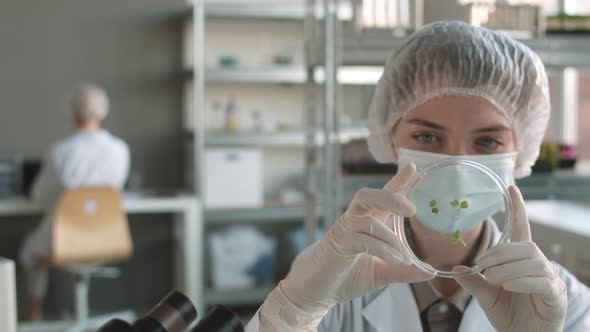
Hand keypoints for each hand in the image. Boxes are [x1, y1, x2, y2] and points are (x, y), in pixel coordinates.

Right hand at [258, 163, 433, 330]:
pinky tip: (395, 260)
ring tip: (405, 257)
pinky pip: (363, 240)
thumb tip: (431, 271)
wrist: (318, 292)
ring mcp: (344, 230)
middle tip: (411, 210)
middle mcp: (354, 221)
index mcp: (366, 222)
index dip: (397, 181)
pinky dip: (383, 249)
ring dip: (390, 237)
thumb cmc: (346, 277)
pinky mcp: (338, 244)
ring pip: (367, 219)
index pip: (382, 197)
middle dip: (390, 195)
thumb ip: (404, 271)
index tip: (412, 166)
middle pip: (368, 195)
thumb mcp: (381, 273)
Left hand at [454, 186, 566, 331]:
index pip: (521, 230)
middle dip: (501, 252)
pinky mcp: (556, 296)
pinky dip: (523, 281)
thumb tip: (455, 268)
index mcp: (521, 262)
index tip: (511, 188)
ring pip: (533, 261)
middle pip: (524, 246)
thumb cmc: (509, 315)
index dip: (518, 209)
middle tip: (483, 264)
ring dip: (509, 267)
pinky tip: (509, 286)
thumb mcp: (486, 297)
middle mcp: (539, 267)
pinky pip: (542, 282)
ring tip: (493, 278)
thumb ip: (474, 282)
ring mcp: (550, 281)